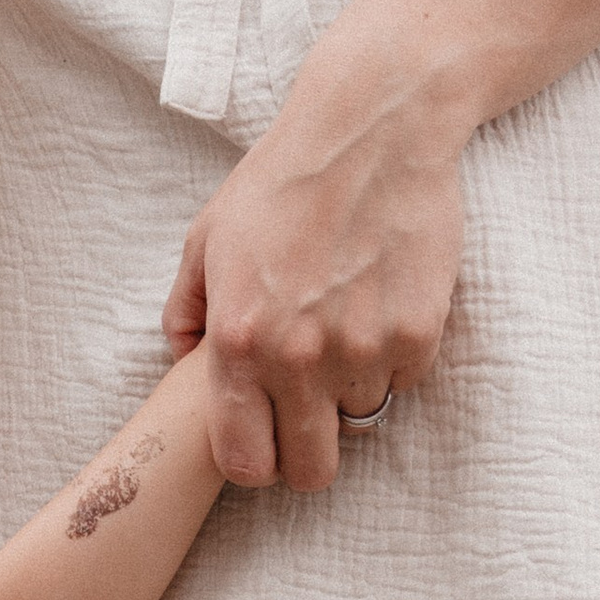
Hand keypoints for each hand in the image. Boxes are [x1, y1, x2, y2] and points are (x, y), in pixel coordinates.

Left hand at [164, 24, 471, 489]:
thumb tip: (181, 361)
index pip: (245, 462)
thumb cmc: (281, 180)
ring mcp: (364, 349)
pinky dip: (394, 356)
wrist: (371, 129)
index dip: (255, 462)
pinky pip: (405, 378)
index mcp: (240, 344)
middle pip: (311, 470)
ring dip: (351, 387)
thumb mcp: (207, 239)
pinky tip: (380, 303)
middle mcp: (300, 358)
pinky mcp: (418, 332)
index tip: (265, 442)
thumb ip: (186, 311)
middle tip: (310, 414)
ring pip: (361, 417)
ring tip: (344, 326)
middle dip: (308, 453)